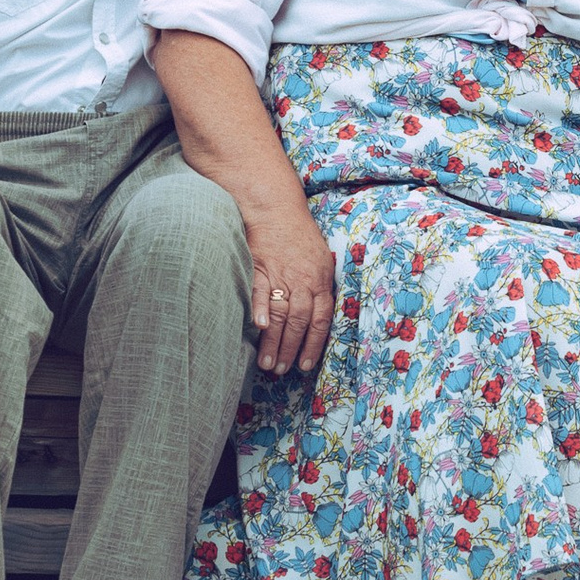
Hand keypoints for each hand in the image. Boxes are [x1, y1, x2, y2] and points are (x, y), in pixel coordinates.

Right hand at [247, 204, 336, 374]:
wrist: (276, 209)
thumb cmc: (299, 237)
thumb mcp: (320, 260)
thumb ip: (319, 288)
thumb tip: (319, 316)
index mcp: (320, 281)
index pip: (321, 319)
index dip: (314, 344)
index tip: (306, 365)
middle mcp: (302, 281)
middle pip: (299, 322)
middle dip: (290, 349)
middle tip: (280, 370)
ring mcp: (280, 275)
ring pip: (281, 313)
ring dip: (273, 341)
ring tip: (266, 363)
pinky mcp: (259, 267)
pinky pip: (259, 292)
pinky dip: (260, 309)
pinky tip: (258, 327)